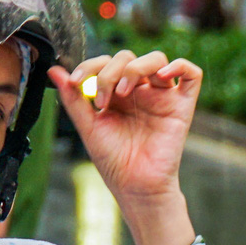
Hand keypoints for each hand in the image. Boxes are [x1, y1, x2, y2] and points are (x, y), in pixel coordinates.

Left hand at [49, 50, 200, 244]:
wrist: (135, 187)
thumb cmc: (114, 161)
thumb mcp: (88, 126)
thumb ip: (73, 98)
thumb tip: (54, 71)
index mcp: (118, 93)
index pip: (107, 62)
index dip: (90, 65)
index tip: (77, 82)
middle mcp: (141, 92)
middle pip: (128, 57)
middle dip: (110, 71)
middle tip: (103, 99)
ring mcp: (162, 97)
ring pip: (157, 59)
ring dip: (137, 67)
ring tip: (124, 90)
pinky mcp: (182, 107)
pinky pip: (191, 75)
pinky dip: (180, 66)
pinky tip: (162, 76)